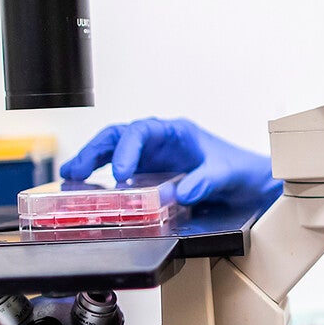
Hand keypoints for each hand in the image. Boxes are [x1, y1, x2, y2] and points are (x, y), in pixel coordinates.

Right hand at [60, 117, 280, 205]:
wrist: (253, 183)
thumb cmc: (242, 170)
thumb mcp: (229, 174)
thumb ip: (208, 180)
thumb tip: (183, 191)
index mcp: (177, 132)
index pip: (142, 132)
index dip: (127, 150)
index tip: (120, 174)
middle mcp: (161, 141)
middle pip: (119, 137)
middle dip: (95, 151)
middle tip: (76, 171)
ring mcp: (153, 157)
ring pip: (114, 151)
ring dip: (92, 161)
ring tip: (70, 176)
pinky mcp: (151, 175)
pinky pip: (121, 171)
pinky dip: (102, 177)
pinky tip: (86, 188)